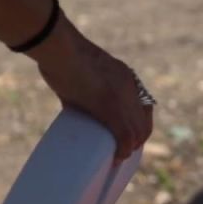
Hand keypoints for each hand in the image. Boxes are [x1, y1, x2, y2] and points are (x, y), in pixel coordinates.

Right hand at [27, 19, 153, 159]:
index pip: (143, 108)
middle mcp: (130, 86)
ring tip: (117, 157)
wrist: (58, 46)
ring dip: (129, 149)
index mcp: (125, 76)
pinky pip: (124, 134)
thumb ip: (82, 87)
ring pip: (136, 131)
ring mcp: (121, 96)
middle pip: (143, 122)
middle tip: (120, 152)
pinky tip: (117, 157)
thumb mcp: (81, 71)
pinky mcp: (109, 106)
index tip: (128, 139)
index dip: (138, 127)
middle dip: (135, 141)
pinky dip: (122, 150)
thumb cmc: (60, 55)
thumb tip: (74, 105)